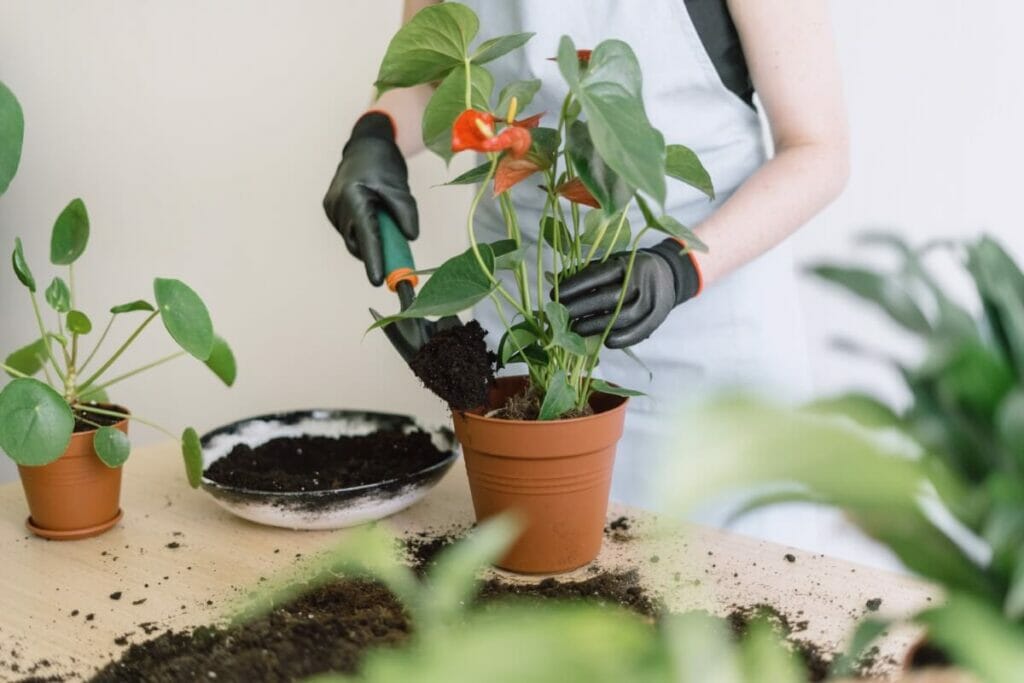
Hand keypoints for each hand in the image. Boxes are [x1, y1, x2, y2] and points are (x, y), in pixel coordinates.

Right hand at [323, 111, 418, 285]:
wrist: (364, 146)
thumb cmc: (383, 164)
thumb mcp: (400, 187)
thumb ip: (406, 213)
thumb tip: (410, 238)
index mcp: (353, 196)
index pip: (366, 236)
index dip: (373, 260)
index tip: (378, 281)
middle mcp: (337, 204)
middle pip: (358, 242)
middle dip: (377, 251)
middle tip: (398, 251)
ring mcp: (331, 208)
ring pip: (354, 239)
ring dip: (371, 239)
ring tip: (383, 217)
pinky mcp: (330, 210)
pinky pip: (350, 231)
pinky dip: (363, 231)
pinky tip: (371, 214)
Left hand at [559, 239, 701, 347]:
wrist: (669, 275)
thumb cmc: (630, 270)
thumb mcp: (612, 263)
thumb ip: (587, 272)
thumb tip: (553, 280)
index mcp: (626, 263)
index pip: (597, 275)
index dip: (575, 286)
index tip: (555, 295)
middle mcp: (640, 280)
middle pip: (607, 298)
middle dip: (580, 308)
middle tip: (560, 316)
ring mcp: (651, 300)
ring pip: (620, 317)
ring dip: (595, 326)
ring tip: (575, 330)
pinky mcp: (656, 318)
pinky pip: (637, 332)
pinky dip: (619, 339)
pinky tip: (603, 341)